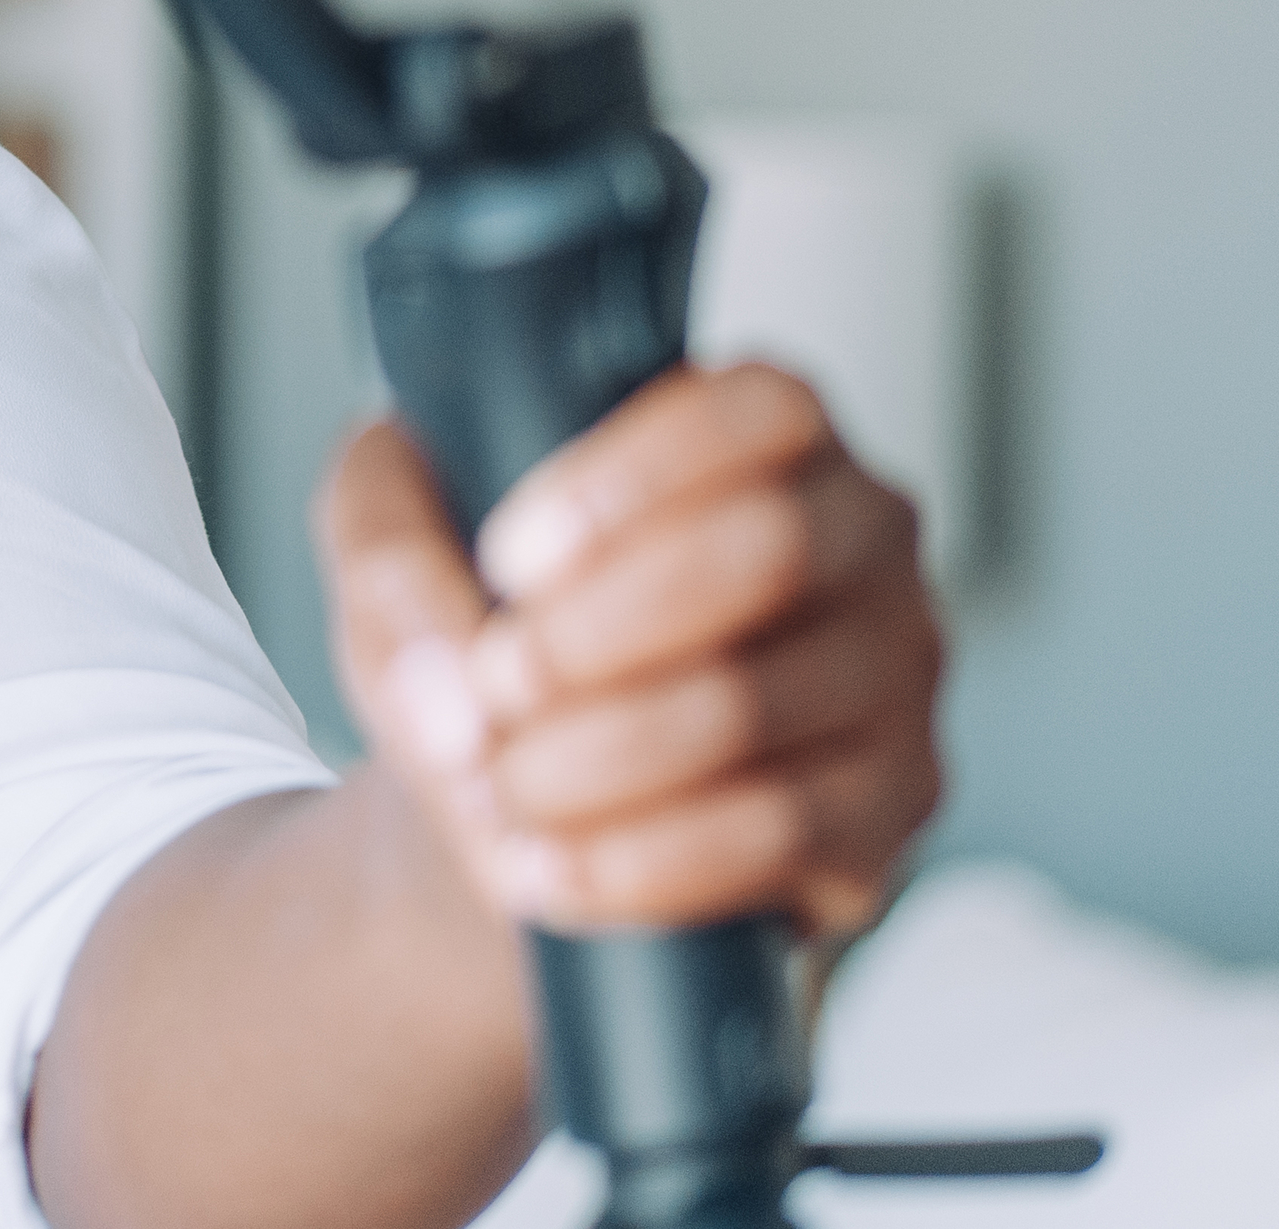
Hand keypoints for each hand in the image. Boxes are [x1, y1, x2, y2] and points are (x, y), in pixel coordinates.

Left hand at [317, 363, 943, 937]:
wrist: (518, 782)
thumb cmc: (487, 622)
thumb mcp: (402, 536)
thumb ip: (387, 544)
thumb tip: (448, 676)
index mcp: (768, 433)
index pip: (757, 409)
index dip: (629, 481)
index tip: (508, 559)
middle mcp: (859, 538)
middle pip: (767, 550)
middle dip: (597, 632)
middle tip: (493, 683)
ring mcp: (891, 678)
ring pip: (756, 707)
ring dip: (598, 759)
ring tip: (499, 785)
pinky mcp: (884, 813)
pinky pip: (778, 838)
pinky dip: (638, 861)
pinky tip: (547, 867)